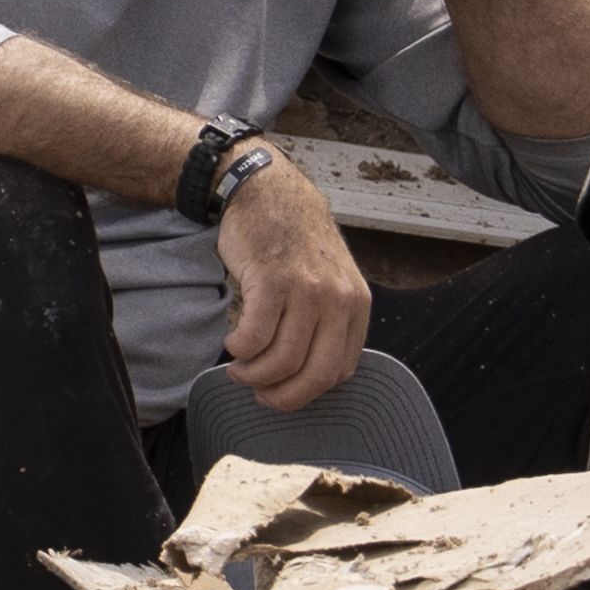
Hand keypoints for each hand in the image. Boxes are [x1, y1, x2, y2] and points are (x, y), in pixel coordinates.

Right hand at [216, 154, 369, 411]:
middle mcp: (338, 299)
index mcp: (356, 304)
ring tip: (238, 369)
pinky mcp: (273, 281)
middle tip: (260, 395)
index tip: (283, 390)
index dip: (307, 391)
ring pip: (282, 361)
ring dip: (253, 375)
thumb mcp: (330, 278)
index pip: (340, 370)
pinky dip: (240, 350)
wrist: (267, 192)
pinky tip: (234, 343)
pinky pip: (255, 337)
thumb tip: (308, 374)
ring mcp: (307, 290)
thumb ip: (329, 320)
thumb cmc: (293, 240)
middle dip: (284, 397)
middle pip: (316, 375)